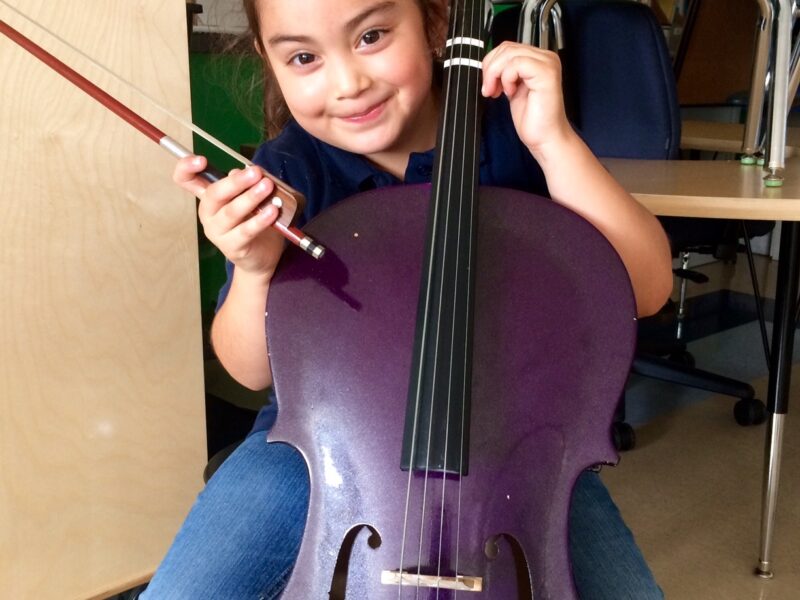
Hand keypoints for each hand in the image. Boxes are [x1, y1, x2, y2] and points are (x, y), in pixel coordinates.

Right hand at [174, 155, 285, 278]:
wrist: (260, 257)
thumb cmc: (252, 222)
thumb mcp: (248, 198)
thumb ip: (243, 184)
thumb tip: (241, 171)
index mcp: (208, 198)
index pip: (186, 180)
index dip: (187, 168)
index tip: (202, 160)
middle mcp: (208, 214)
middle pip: (214, 194)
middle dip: (235, 182)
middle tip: (256, 172)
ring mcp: (218, 232)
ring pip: (231, 212)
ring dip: (251, 198)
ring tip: (267, 187)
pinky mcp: (232, 247)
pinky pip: (246, 231)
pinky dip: (260, 220)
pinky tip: (272, 211)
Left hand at [481, 42, 571, 156]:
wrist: (544, 138)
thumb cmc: (532, 119)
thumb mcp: (512, 88)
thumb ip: (505, 73)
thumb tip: (489, 64)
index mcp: (538, 60)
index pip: (507, 47)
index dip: (492, 64)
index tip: (489, 85)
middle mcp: (546, 58)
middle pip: (506, 47)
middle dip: (490, 69)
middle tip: (489, 90)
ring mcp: (547, 63)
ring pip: (509, 53)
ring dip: (496, 74)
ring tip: (497, 92)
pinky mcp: (546, 73)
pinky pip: (516, 64)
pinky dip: (507, 78)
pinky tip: (510, 92)